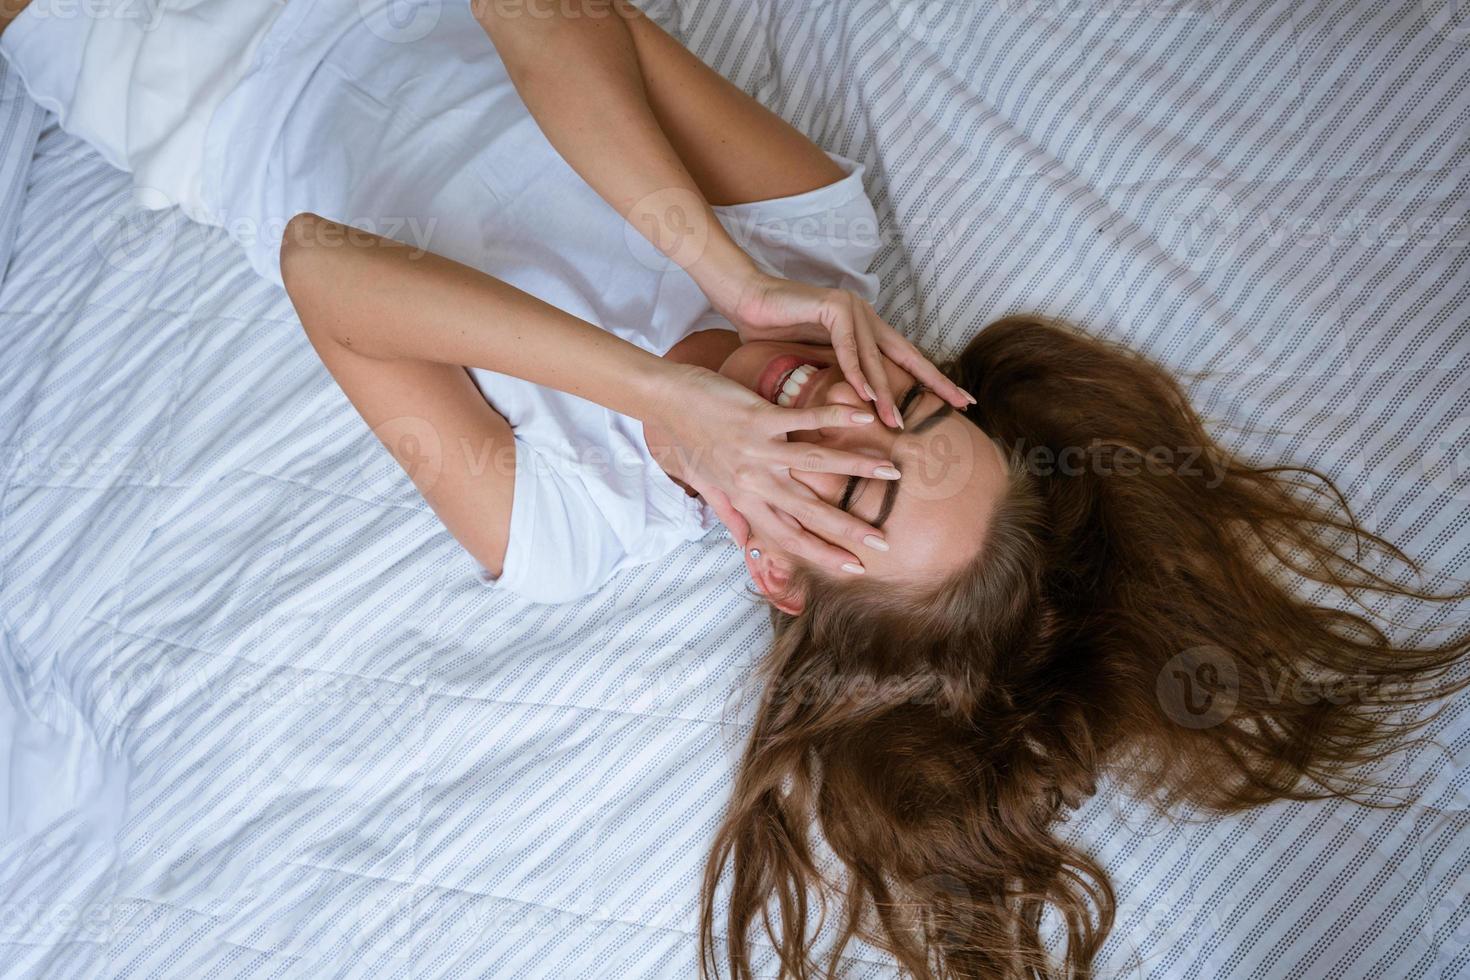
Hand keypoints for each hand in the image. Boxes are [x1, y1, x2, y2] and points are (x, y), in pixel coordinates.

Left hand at [647, 362, 900, 573]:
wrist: (666, 402)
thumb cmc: (688, 441)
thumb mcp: (708, 486)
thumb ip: (734, 513)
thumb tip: (749, 543)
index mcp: (744, 500)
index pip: (789, 538)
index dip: (823, 555)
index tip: (854, 568)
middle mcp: (753, 481)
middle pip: (807, 512)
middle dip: (847, 529)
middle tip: (883, 541)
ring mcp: (756, 450)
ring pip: (814, 464)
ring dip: (855, 467)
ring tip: (890, 470)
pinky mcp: (757, 418)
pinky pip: (802, 419)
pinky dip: (834, 416)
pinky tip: (863, 413)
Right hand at [718, 273, 975, 427]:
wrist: (745, 300)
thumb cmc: (772, 333)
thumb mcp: (812, 364)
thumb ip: (837, 380)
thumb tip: (852, 411)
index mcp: (867, 331)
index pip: (906, 360)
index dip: (934, 380)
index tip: (961, 401)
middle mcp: (866, 318)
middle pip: (907, 356)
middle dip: (936, 381)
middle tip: (963, 403)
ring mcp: (853, 309)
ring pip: (874, 358)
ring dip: (884, 393)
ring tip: (896, 423)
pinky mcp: (834, 305)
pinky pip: (847, 346)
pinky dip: (855, 371)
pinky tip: (865, 394)